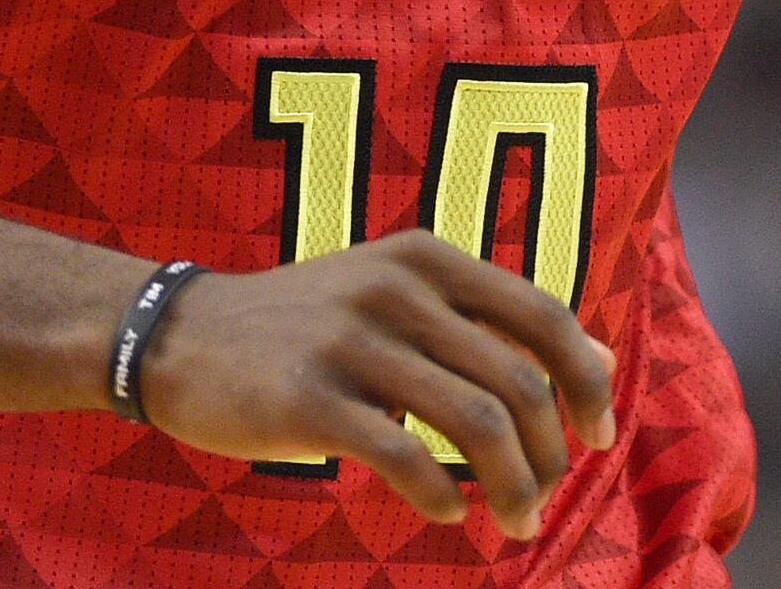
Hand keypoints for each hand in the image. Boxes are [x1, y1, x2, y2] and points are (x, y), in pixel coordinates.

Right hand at [135, 232, 617, 539]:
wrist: (179, 336)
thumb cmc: (306, 325)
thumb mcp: (397, 293)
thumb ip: (489, 320)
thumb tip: (600, 359)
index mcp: (427, 258)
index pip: (542, 315)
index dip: (586, 381)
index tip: (600, 435)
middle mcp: (397, 288)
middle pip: (517, 380)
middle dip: (551, 453)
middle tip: (549, 499)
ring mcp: (352, 341)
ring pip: (474, 423)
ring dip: (512, 486)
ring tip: (516, 522)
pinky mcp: (310, 399)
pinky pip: (406, 457)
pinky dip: (442, 496)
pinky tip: (449, 512)